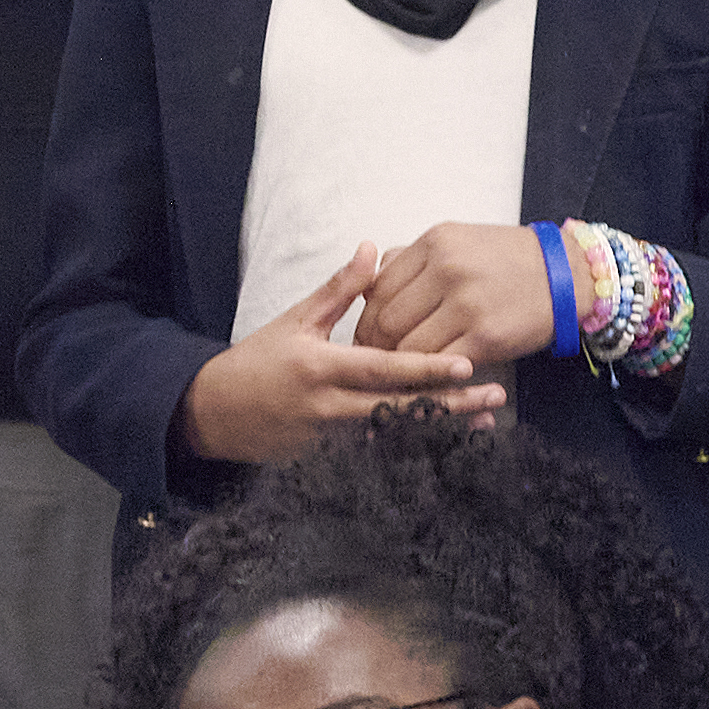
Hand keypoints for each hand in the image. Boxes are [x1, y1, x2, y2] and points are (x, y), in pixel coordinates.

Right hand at [176, 247, 505, 468]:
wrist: (213, 413)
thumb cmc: (257, 361)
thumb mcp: (295, 320)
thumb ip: (339, 289)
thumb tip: (370, 248)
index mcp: (320, 367)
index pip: (383, 369)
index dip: (426, 368)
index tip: (466, 364)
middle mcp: (328, 409)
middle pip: (400, 409)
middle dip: (450, 405)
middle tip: (495, 396)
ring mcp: (330, 441)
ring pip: (396, 439)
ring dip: (442, 432)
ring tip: (484, 423)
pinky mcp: (329, 461)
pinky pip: (380, 456)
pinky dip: (416, 449)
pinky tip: (449, 443)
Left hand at [352, 221, 560, 368]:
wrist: (568, 275)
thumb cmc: (509, 261)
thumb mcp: (457, 241)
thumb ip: (411, 260)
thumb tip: (367, 284)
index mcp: (435, 243)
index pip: (378, 287)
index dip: (365, 318)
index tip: (365, 336)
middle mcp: (447, 269)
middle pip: (386, 320)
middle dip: (375, 348)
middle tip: (376, 362)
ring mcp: (467, 304)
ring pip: (407, 348)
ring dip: (400, 367)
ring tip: (401, 375)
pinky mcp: (486, 337)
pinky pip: (440, 366)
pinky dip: (430, 378)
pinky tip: (430, 381)